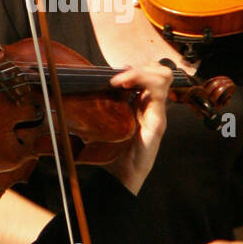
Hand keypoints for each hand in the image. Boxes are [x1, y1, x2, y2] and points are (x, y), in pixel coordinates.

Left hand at [105, 61, 172, 193]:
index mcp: (141, 105)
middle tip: (121, 76)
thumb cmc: (112, 153)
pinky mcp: (157, 122)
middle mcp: (152, 106)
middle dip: (141, 66)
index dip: (135, 68)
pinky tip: (123, 85)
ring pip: (163, 76)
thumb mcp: (102, 123)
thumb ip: (99, 107)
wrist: (121, 178)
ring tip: (122, 79)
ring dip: (141, 72)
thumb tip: (79, 91)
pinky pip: (158, 93)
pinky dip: (141, 81)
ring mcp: (156, 113)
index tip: (114, 74)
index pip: (149, 74)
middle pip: (160, 71)